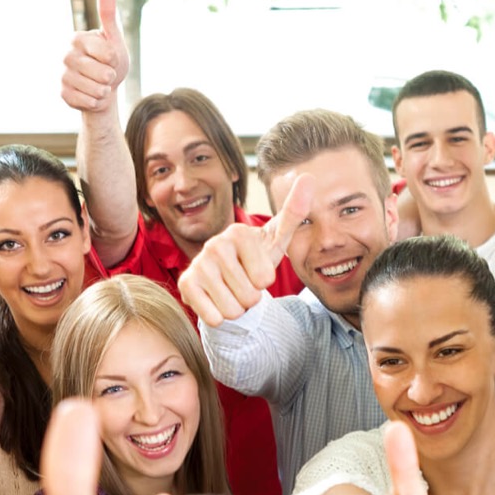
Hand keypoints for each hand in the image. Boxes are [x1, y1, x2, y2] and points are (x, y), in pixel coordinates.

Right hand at [61, 0, 128, 113]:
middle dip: (111, 78)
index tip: (111, 59)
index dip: (115, 60)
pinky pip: (88, 102)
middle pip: (103, 74)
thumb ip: (108, 13)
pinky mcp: (63, 94)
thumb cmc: (111, 62)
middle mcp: (67, 55)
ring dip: (104, 91)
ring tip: (100, 85)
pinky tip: (92, 96)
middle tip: (106, 75)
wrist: (103, 89)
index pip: (107, 53)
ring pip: (96, 90)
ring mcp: (63, 75)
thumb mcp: (114, 38)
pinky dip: (96, 102)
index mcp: (78, 39)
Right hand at [178, 173, 312, 326]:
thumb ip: (294, 212)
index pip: (265, 278)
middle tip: (243, 283)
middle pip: (250, 296)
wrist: (226, 278)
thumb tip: (309, 177)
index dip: (264, 282)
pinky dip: (219, 317)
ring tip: (231, 292)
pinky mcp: (186, 284)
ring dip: (236, 308)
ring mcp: (198, 264)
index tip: (257, 270)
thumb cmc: (255, 259)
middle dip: (251, 297)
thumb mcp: (277, 239)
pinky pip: (214, 317)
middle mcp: (215, 244)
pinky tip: (216, 301)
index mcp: (239, 232)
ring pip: (232, 309)